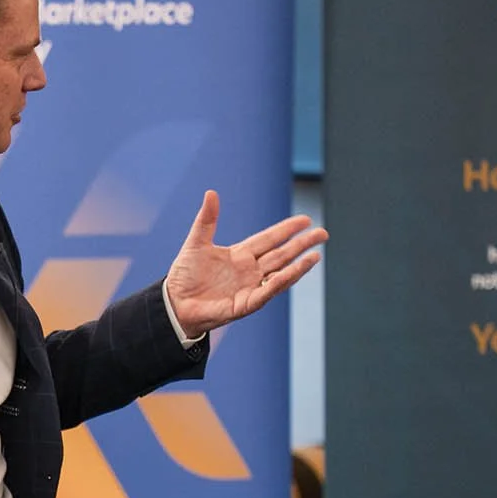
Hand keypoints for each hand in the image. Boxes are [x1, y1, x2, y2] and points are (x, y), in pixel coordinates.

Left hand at [163, 190, 326, 338]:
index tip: (305, 220)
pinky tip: (295, 271)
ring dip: (298, 265)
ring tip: (316, 254)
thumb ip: (207, 220)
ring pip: (280, 273)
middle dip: (302, 244)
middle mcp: (249, 271)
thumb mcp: (196, 243)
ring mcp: (249, 287)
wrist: (174, 303)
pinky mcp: (245, 304)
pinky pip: (267, 292)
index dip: (286, 230)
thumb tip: (211, 193)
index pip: (269, 239)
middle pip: (281, 254)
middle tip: (322, 233)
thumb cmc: (184, 275)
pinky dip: (281, 281)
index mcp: (240, 255)